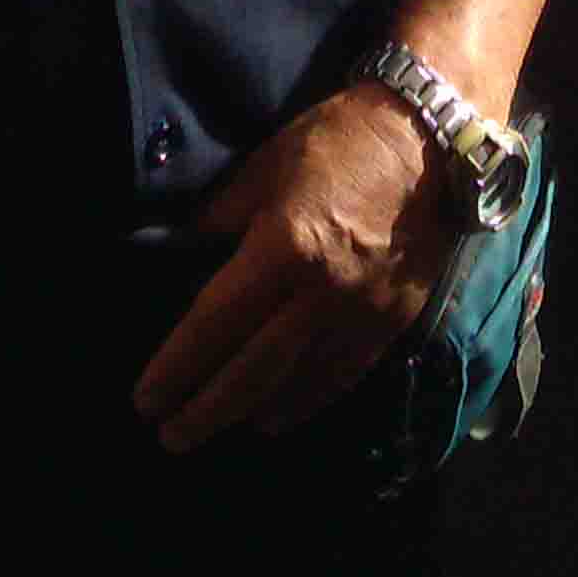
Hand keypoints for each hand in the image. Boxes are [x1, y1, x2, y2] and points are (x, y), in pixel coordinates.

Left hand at [131, 86, 444, 453]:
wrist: (430, 140)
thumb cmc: (337, 141)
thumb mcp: (263, 166)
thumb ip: (221, 219)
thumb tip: (185, 254)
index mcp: (282, 249)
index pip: (214, 324)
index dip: (177, 367)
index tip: (146, 399)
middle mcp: (319, 294)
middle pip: (251, 372)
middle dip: (205, 411)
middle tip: (171, 436)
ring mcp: (359, 314)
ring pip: (297, 386)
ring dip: (252, 412)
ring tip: (219, 427)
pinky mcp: (391, 323)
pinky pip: (341, 376)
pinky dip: (306, 401)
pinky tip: (281, 413)